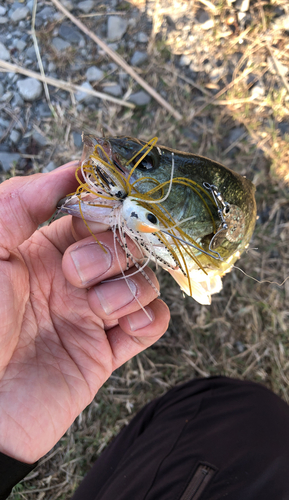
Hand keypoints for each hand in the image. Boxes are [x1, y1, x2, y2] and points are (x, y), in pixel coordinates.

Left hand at [0, 163, 169, 463]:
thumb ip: (20, 202)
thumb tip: (71, 169)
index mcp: (43, 250)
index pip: (94, 213)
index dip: (105, 207)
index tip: (104, 207)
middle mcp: (73, 279)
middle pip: (126, 244)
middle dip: (112, 251)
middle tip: (77, 272)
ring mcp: (92, 314)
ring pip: (143, 280)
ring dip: (127, 287)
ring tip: (94, 308)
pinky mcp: (107, 351)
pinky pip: (152, 322)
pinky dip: (147, 317)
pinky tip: (121, 326)